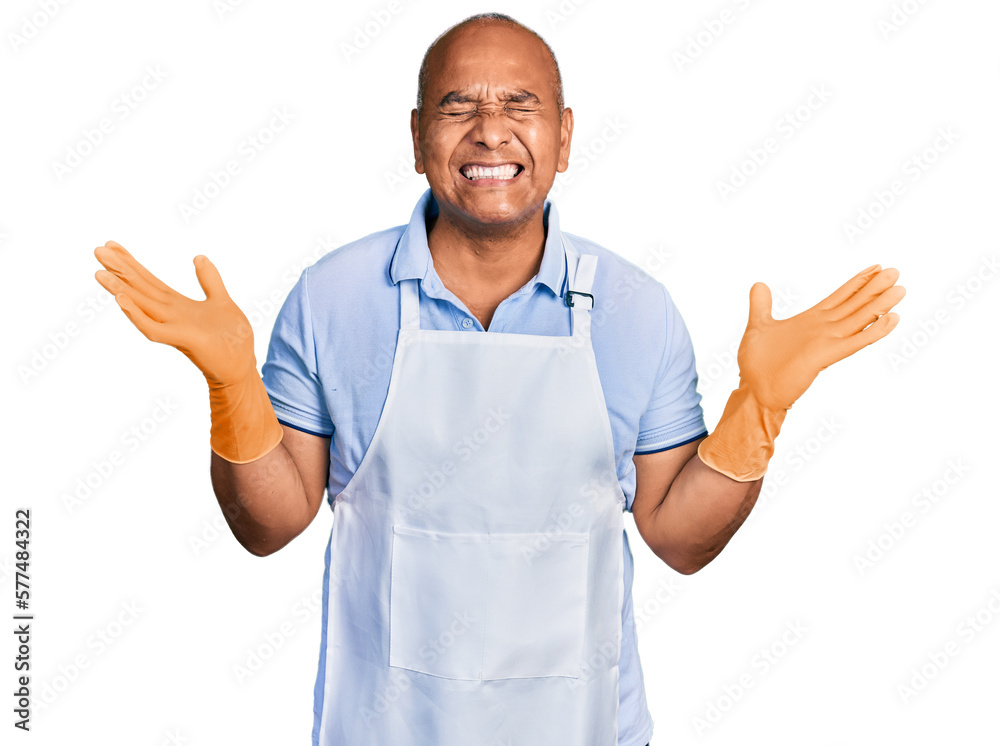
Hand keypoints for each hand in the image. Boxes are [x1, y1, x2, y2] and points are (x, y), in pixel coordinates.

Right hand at [94, 240, 256, 386]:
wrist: (241, 369)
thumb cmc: (231, 340)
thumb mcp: (222, 301)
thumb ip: (210, 280)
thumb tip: (199, 257)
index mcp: (178, 305)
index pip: (149, 280)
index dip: (131, 262)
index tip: (111, 244)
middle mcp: (170, 315)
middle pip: (140, 289)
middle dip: (120, 270)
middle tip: (98, 250)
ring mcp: (174, 328)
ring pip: (141, 305)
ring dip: (120, 290)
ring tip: (100, 273)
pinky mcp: (183, 341)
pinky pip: (153, 329)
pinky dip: (137, 316)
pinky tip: (122, 301)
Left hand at [737, 264, 905, 411]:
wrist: (755, 392)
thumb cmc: (756, 364)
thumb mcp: (758, 326)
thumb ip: (762, 305)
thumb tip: (759, 284)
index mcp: (811, 321)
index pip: (840, 297)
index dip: (858, 282)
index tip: (875, 267)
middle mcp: (823, 330)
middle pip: (855, 304)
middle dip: (875, 288)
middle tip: (895, 271)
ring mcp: (827, 342)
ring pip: (860, 319)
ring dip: (880, 305)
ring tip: (900, 290)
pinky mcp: (826, 356)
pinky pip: (856, 341)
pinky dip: (875, 331)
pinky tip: (892, 319)